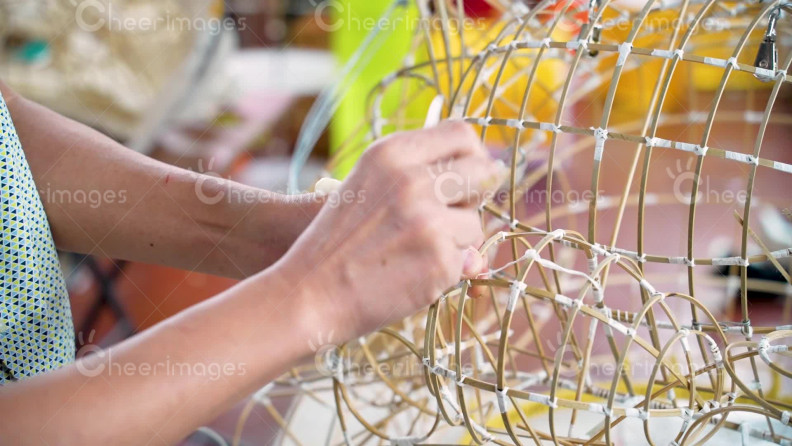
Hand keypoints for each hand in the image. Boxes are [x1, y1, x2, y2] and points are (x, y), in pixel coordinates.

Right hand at [274, 121, 498, 340]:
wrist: (309, 293)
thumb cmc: (338, 242)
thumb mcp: (368, 183)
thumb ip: (417, 171)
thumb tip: (489, 172)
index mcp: (392, 153)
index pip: (462, 134)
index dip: (474, 156)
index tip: (469, 177)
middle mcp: (412, 179)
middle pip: (482, 173)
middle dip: (475, 198)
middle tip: (453, 217)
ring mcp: (428, 220)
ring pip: (475, 225)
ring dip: (457, 242)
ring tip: (415, 253)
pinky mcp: (439, 259)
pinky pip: (466, 262)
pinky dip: (446, 273)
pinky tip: (411, 275)